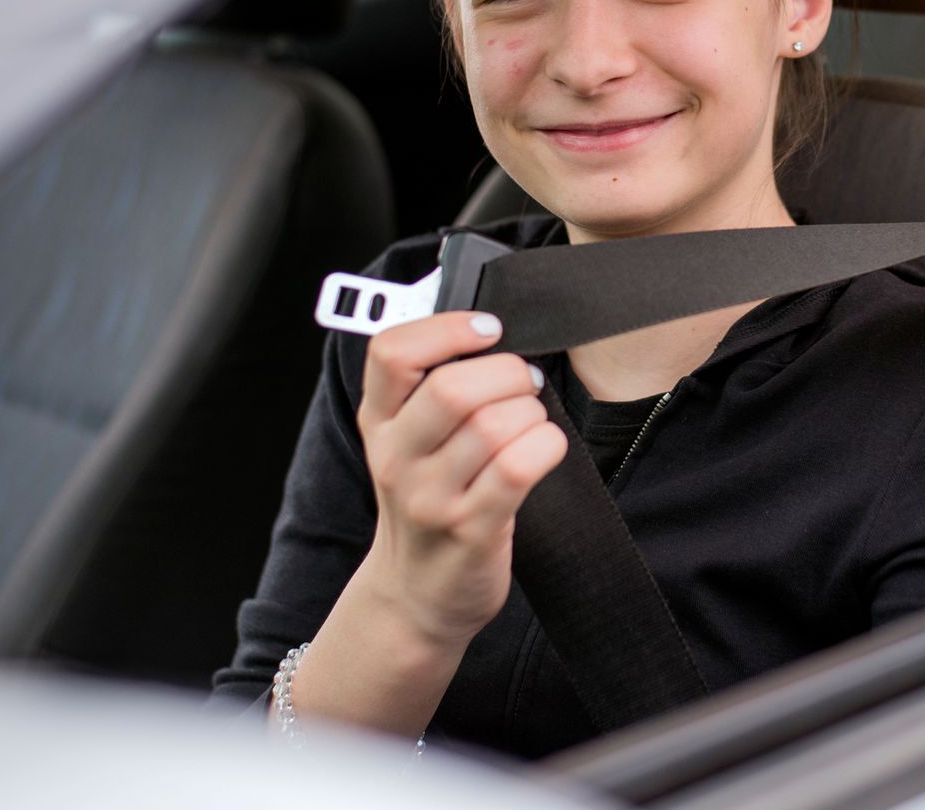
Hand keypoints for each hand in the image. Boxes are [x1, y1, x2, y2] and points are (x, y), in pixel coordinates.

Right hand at [354, 312, 566, 650]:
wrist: (415, 597)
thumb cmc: (426, 503)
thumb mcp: (406, 443)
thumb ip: (429, 389)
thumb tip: (494, 333)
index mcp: (378, 422)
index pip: (390, 351)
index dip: (447, 327)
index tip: (488, 328)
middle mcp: (396, 458)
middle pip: (453, 388)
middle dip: (508, 372)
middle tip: (524, 383)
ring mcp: (430, 499)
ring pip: (494, 425)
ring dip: (531, 412)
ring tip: (531, 422)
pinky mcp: (471, 530)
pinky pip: (519, 466)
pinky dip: (546, 444)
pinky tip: (545, 447)